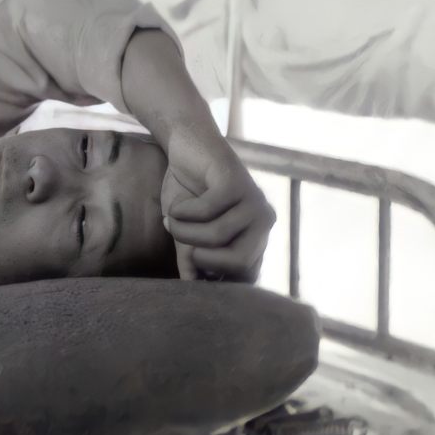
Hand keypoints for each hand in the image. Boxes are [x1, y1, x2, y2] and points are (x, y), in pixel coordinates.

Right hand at [161, 133, 274, 282]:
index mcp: (256, 237)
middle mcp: (262, 221)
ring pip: (217, 236)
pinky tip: (175, 206)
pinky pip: (207, 211)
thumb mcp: (188, 232)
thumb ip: (192, 260)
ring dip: (183, 231)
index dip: (215, 277)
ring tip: (171, 220)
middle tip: (183, 246)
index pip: (246, 276)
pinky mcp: (236, 182)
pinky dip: (182, 212)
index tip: (189, 264)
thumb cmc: (188, 190)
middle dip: (202, 258)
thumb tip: (190, 289)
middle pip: (240, 262)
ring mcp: (253, 201)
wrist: (187, 145)